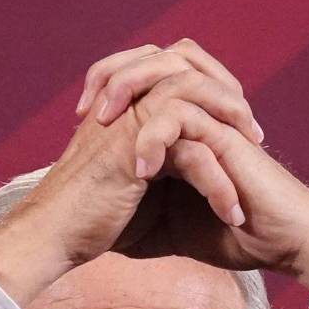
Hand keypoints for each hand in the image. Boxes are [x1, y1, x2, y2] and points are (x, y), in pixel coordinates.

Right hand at [0, 41, 263, 306]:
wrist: (52, 238)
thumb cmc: (89, 221)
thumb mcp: (136, 190)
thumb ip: (164, 172)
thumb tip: (198, 182)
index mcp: (129, 109)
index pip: (180, 75)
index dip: (215, 93)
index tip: (242, 130)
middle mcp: (127, 106)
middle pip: (189, 70)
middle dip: (229, 99)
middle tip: (256, 135)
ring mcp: (127, 123)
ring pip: (192, 99)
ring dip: (230, 126)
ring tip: (253, 158)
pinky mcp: (131, 151)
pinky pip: (189, 152)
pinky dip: (216, 183)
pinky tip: (231, 212)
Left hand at [79, 40, 308, 285]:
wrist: (274, 244)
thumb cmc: (227, 235)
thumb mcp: (162, 231)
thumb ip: (133, 218)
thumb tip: (95, 235)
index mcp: (176, 126)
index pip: (133, 82)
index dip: (99, 91)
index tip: (76, 126)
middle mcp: (194, 112)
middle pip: (145, 61)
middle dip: (107, 79)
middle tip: (84, 116)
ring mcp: (210, 118)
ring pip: (165, 74)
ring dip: (128, 92)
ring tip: (102, 126)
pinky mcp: (224, 134)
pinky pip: (183, 115)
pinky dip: (156, 137)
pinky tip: (141, 171)